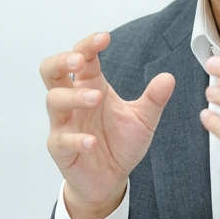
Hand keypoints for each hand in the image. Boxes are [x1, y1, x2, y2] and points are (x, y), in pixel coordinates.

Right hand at [41, 32, 174, 218]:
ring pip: (54, 100)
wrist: (111, 180)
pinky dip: (76, 139)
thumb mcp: (143, 120)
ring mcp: (64, 124)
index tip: (105, 38)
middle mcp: (73, 101)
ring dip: (74, 97)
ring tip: (97, 99)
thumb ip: (153, 99)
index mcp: (91, 87)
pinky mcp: (60, 148)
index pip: (83, 58)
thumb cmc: (120, 144)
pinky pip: (61, 139)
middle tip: (80, 60)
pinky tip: (92, 141)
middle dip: (61, 61)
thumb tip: (168, 77)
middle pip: (51, 71)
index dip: (89, 45)